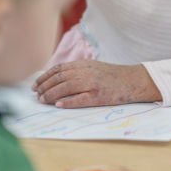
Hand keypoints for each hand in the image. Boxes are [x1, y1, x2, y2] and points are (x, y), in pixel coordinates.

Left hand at [32, 61, 160, 107]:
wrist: (134, 81)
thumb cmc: (113, 76)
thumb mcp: (95, 67)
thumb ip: (78, 71)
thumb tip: (57, 79)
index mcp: (85, 64)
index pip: (59, 69)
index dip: (45, 77)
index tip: (36, 85)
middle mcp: (87, 72)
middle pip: (60, 78)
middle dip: (45, 86)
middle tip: (37, 95)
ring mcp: (93, 84)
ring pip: (66, 88)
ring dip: (52, 94)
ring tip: (43, 100)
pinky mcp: (99, 96)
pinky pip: (80, 99)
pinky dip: (68, 102)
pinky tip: (58, 105)